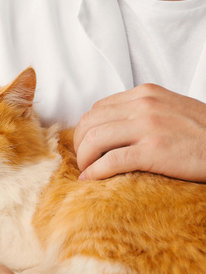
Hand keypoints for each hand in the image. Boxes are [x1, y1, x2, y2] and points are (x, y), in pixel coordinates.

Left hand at [74, 84, 205, 181]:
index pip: (97, 108)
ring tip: (87, 171)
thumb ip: (141, 111)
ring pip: (93, 140)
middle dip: (79, 144)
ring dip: (84, 159)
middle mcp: (144, 105)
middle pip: (89, 123)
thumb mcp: (169, 109)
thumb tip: (109, 125)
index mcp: (145, 94)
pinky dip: (94, 172)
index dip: (85, 130)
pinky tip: (91, 179)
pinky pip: (110, 161)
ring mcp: (149, 127)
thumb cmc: (201, 134)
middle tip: (84, 161)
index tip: (87, 146)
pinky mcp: (154, 151)